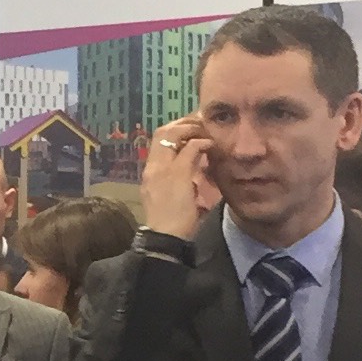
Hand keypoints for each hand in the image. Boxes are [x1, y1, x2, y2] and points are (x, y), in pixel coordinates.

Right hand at [139, 115, 218, 239]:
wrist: (164, 238)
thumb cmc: (171, 223)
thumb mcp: (172, 197)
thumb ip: (181, 181)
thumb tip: (196, 171)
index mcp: (150, 173)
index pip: (157, 140)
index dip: (174, 130)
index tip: (191, 128)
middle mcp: (153, 166)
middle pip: (162, 131)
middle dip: (182, 122)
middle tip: (200, 122)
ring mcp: (163, 168)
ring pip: (173, 133)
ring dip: (191, 128)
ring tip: (205, 131)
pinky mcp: (177, 174)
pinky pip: (190, 148)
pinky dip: (202, 142)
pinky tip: (211, 145)